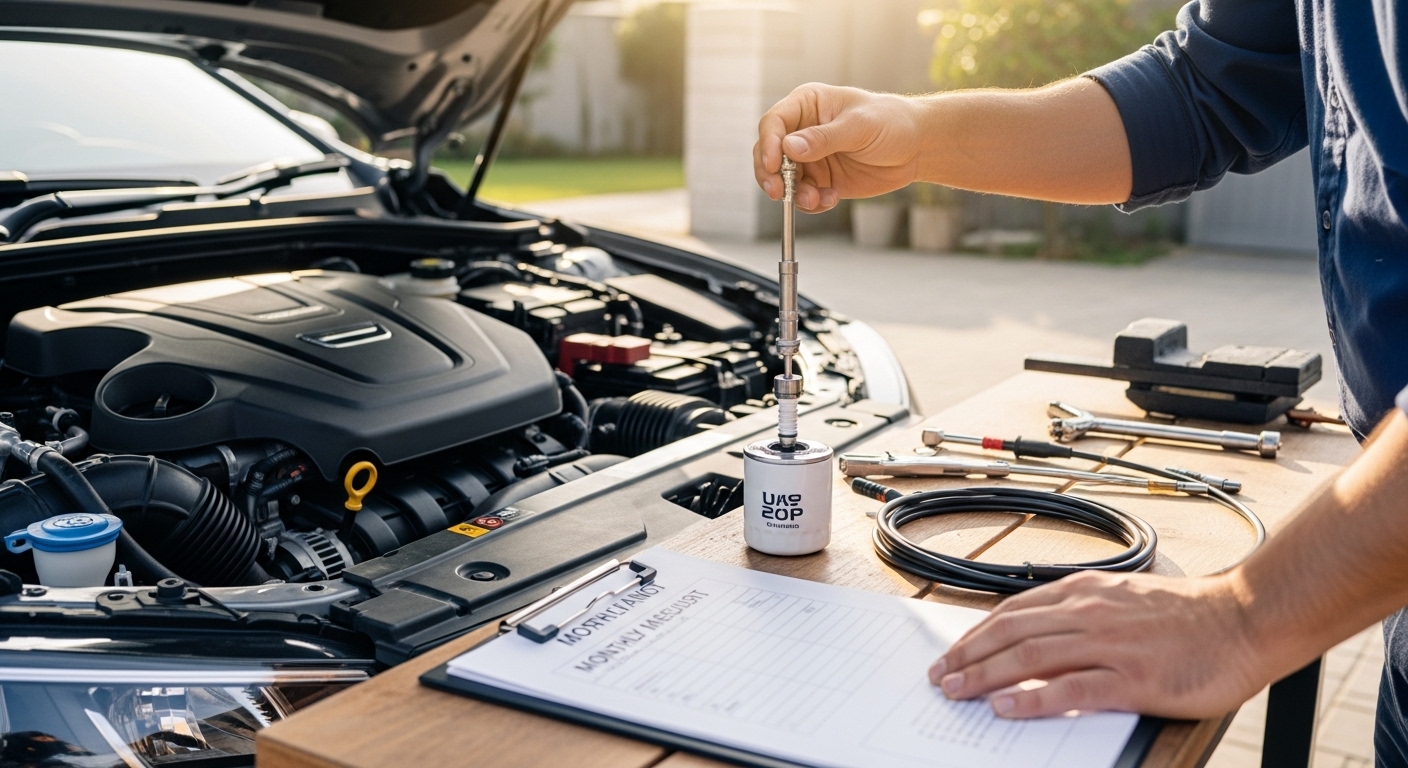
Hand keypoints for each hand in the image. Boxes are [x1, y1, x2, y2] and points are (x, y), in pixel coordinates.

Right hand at [755, 84, 923, 212]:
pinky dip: (812, 203)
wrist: (915, 148)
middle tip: (778, 193)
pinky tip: (831, 199)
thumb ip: (824, 138)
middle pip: (769, 154)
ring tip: (815, 199)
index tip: (773, 165)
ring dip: (793, 194)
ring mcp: (809, 158)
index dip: (768, 144)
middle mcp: (802, 131)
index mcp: (807, 105)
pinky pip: (803, 196)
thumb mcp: (859, 126)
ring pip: (783, 180)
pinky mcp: (820, 181)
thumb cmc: (890, 122)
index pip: (774, 123)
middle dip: (771, 175)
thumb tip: (789, 147)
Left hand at [929, 571, 1268, 718]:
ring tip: (957, 690)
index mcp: (1086, 591)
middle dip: (968, 654)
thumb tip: (1042, 630)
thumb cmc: (1191, 615)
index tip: (953, 650)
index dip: (977, 632)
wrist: (1245, 618)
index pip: (1014, 610)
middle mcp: (1090, 613)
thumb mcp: (1124, 598)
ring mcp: (1110, 645)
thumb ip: (1083, 611)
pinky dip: (1032, 699)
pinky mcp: (1132, 678)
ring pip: (1030, 657)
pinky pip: (1070, 688)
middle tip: (941, 675)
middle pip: (1011, 631)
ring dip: (985, 674)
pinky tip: (1006, 708)